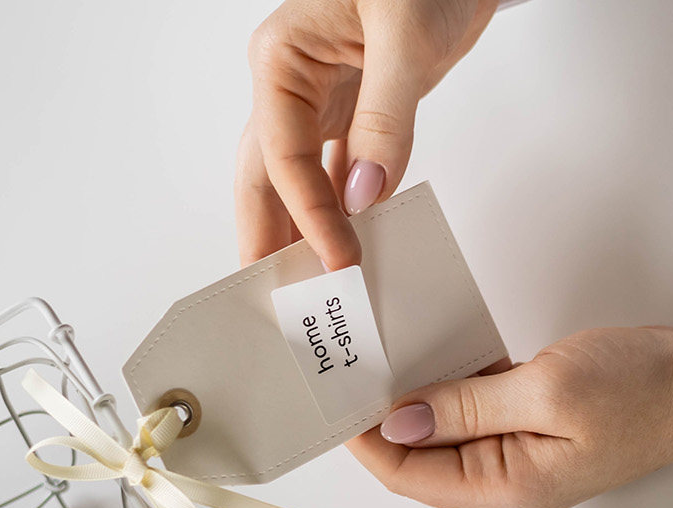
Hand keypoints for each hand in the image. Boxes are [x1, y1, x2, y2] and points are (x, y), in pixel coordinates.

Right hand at [238, 0, 498, 270]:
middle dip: (269, 237)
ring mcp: (320, 97)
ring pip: (297, 177)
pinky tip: (351, 244)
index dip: (308, 212)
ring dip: (303, 230)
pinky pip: (339, 169)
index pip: (281, 153)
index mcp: (281, 58)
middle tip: (274, 302)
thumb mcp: (406, 40)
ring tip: (308, 289)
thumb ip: (386, 118)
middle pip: (266, 173)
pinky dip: (343, 208)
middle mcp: (290, 81)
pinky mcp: (356, 110)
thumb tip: (365, 192)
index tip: (337, 259)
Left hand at [347, 313, 672, 507]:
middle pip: (417, 455)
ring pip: (444, 428)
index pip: (405, 472)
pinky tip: (438, 344)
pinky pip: (476, 410)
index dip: (361, 434)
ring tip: (383, 342)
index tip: (331, 386)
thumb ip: (464, 405)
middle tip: (347, 355)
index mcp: (504, 490)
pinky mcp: (534, 430)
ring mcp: (520, 459)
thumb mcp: (544, 389)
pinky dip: (453, 380)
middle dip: (381, 410)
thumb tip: (396, 419)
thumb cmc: (642, 390)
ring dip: (417, 390)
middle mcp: (505, 486)